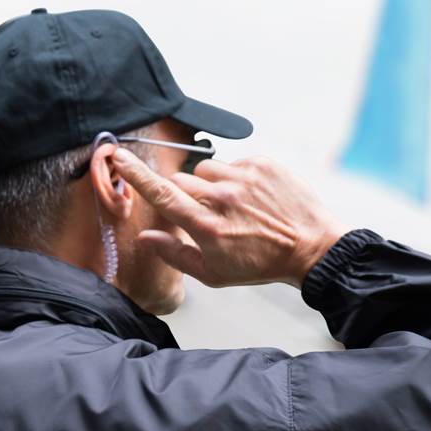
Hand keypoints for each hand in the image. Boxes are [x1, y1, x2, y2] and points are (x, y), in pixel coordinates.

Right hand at [112, 149, 352, 288]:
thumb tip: (145, 238)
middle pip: (180, 181)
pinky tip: (251, 198)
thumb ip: (174, 254)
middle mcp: (223, 198)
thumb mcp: (213, 273)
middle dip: (184, 195)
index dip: (136, 175)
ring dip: (209, 184)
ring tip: (231, 205)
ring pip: (205, 170)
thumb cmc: (259, 264)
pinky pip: (233, 162)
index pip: (162, 194)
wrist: (311, 248)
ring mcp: (244, 178)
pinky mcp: (262, 163)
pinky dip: (235, 178)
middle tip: (204, 214)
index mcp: (206, 227)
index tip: (119, 156)